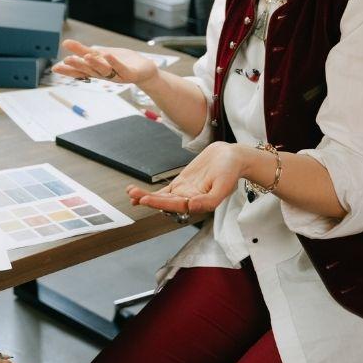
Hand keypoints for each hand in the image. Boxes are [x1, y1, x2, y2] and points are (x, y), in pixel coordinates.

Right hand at [51, 39, 159, 84]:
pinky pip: (121, 68)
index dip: (68, 70)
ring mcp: (116, 75)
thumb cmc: (121, 61)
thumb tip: (65, 43)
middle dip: (78, 66)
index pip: (80, 71)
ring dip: (95, 63)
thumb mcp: (99, 54)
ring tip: (86, 56)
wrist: (144, 70)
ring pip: (103, 70)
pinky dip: (114, 62)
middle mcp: (104, 74)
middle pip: (89, 70)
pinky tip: (108, 55)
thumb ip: (83, 50)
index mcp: (96, 70)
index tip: (55, 68)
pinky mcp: (129, 74)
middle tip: (67, 60)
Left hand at [128, 142, 246, 215]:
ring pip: (162, 198)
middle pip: (165, 202)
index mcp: (199, 203)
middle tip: (134, 194)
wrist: (232, 157)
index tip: (145, 199)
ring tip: (131, 193)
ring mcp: (184, 192)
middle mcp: (190, 200)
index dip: (160, 203)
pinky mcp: (181, 183)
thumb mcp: (223, 186)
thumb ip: (210, 200)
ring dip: (146, 197)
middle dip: (148, 199)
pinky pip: (164, 191)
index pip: (176, 205)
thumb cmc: (231, 171)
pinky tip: (137, 194)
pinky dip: (151, 193)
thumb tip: (191, 205)